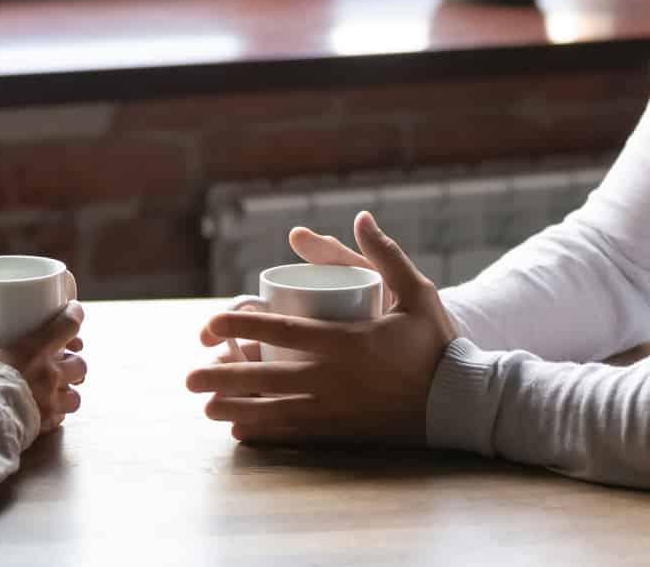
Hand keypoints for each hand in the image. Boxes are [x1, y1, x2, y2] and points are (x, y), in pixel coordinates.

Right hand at [0, 302, 87, 432]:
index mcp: (34, 350)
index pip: (68, 324)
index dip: (75, 315)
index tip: (75, 311)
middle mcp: (50, 374)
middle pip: (79, 363)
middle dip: (73, 363)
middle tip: (60, 363)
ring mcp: (52, 401)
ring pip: (76, 395)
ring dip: (68, 393)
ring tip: (57, 394)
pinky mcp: (47, 425)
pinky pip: (60, 419)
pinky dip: (55, 416)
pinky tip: (44, 415)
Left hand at [186, 211, 455, 445]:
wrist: (460, 403)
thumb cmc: (437, 345)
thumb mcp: (418, 292)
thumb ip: (386, 254)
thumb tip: (361, 216)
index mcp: (344, 341)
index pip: (278, 330)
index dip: (238, 325)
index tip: (209, 324)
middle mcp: (331, 378)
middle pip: (263, 376)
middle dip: (221, 375)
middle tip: (190, 376)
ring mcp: (334, 409)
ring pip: (272, 410)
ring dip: (234, 408)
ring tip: (205, 407)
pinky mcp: (341, 432)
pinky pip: (293, 433)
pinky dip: (264, 432)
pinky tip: (239, 431)